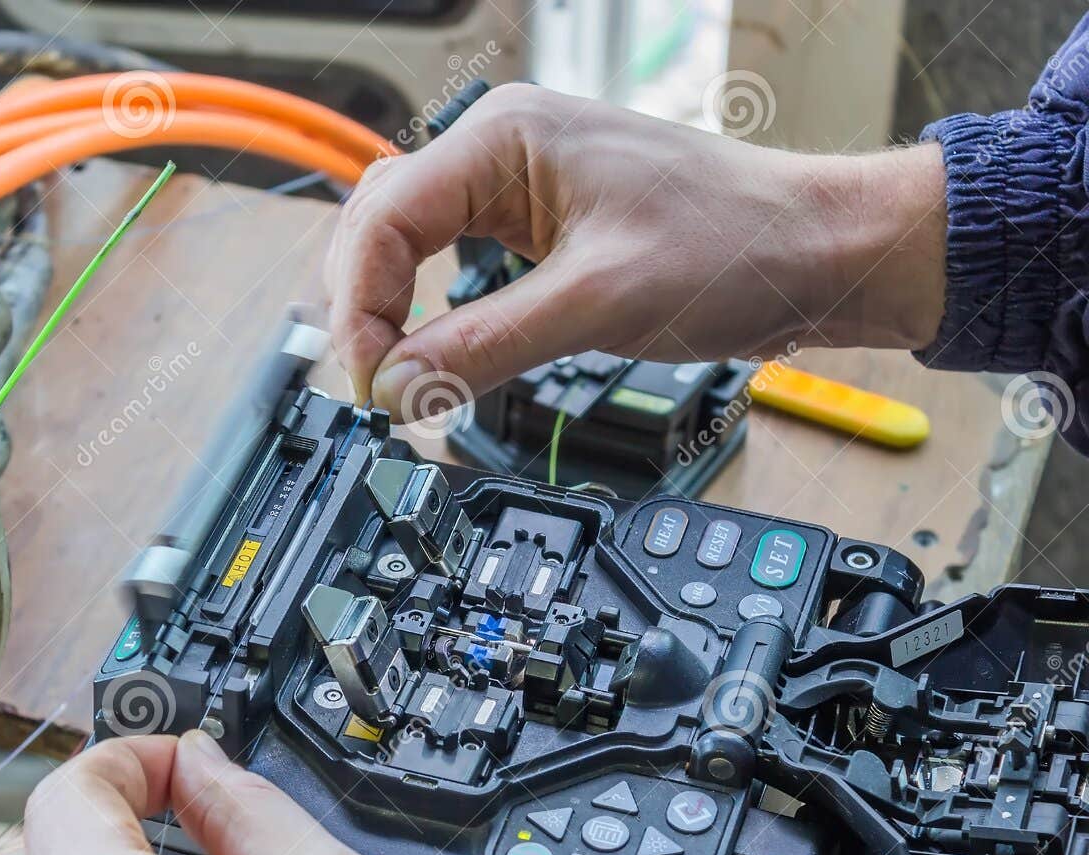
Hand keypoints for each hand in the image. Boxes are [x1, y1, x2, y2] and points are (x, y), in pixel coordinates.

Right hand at [326, 83, 946, 415]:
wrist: (818, 251)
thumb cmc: (738, 245)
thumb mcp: (597, 306)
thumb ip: (483, 347)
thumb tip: (397, 388)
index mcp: (505, 137)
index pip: (383, 219)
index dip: (362, 309)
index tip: (374, 383)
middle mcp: (501, 149)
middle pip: (378, 227)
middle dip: (365, 310)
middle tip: (379, 390)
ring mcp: (518, 184)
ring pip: (406, 244)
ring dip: (390, 311)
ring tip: (397, 380)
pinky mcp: (538, 224)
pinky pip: (451, 261)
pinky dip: (429, 311)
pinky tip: (432, 352)